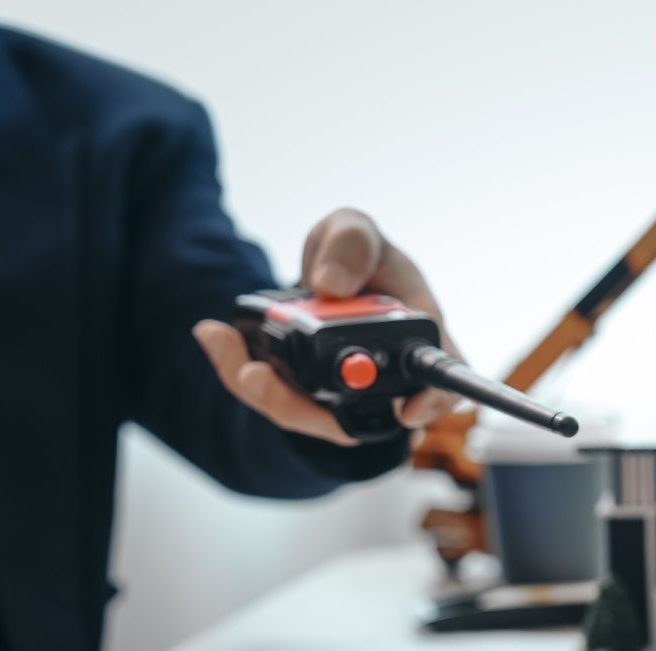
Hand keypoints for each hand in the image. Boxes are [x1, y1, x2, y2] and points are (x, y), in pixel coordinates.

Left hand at [191, 208, 461, 444]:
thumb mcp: (355, 228)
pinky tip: (214, 335)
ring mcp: (342, 393)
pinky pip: (275, 395)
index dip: (431, 405)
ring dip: (259, 391)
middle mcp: (381, 378)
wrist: (324, 267)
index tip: (406, 411)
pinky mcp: (305, 393)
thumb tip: (330, 286)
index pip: (441, 385)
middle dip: (299, 406)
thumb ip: (352, 244)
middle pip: (355, 417)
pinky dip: (239, 369)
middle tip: (255, 374)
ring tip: (222, 342)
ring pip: (305, 414)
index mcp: (416, 338)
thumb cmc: (356, 253)